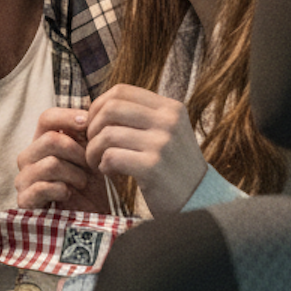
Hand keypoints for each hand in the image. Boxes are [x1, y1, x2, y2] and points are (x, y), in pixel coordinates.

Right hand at [15, 106, 112, 211]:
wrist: (89, 220)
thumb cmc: (90, 187)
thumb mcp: (90, 156)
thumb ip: (85, 134)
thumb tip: (87, 115)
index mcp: (42, 142)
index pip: (47, 117)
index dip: (69, 118)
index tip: (89, 126)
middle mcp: (28, 157)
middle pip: (50, 139)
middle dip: (78, 153)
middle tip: (90, 166)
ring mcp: (23, 179)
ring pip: (51, 163)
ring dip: (75, 174)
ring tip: (82, 183)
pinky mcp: (24, 200)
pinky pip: (43, 186)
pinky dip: (62, 189)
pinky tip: (69, 194)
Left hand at [83, 85, 208, 216]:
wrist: (199, 200)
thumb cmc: (172, 166)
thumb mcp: (166, 132)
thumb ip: (140, 116)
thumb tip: (96, 106)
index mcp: (170, 108)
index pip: (121, 91)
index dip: (99, 105)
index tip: (94, 124)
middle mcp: (168, 121)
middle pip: (110, 109)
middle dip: (92, 127)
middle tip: (93, 145)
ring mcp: (162, 143)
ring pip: (107, 134)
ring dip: (93, 150)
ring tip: (98, 161)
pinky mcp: (153, 167)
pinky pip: (111, 157)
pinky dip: (103, 165)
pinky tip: (109, 172)